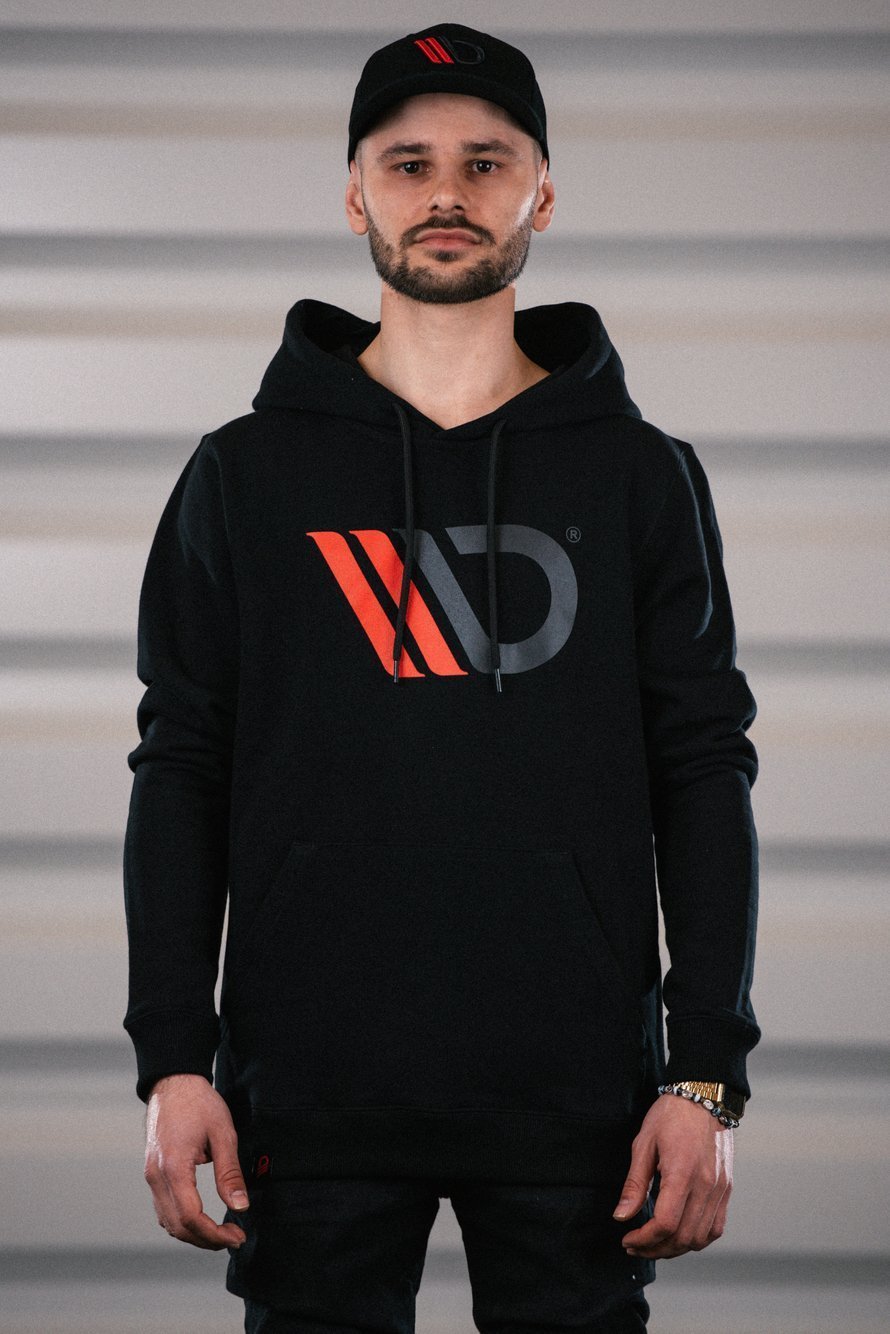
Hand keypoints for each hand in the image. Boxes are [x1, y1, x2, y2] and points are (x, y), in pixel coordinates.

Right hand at [143, 1073, 249, 1249]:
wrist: (173, 1082)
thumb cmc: (199, 1103)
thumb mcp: (223, 1133)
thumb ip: (230, 1173)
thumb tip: (240, 1207)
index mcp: (174, 1167)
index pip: (191, 1217)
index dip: (214, 1235)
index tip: (237, 1236)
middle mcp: (156, 1177)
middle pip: (177, 1226)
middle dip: (206, 1239)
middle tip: (234, 1238)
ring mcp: (151, 1176)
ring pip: (167, 1221)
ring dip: (193, 1234)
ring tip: (221, 1233)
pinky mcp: (152, 1173)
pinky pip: (163, 1208)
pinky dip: (181, 1222)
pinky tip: (201, 1219)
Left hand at [612, 1093, 733, 1258]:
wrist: (705, 1096)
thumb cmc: (671, 1115)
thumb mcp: (644, 1143)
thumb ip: (634, 1183)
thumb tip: (621, 1216)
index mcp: (682, 1172)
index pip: (665, 1223)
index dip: (644, 1239)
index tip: (627, 1238)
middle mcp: (706, 1185)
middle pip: (683, 1237)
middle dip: (656, 1249)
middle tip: (636, 1246)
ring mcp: (720, 1189)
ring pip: (700, 1238)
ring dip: (676, 1248)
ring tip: (654, 1244)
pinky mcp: (726, 1189)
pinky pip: (715, 1227)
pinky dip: (697, 1238)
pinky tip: (679, 1234)